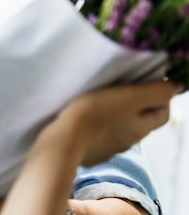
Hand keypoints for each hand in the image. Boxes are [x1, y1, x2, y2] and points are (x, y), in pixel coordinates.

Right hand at [56, 79, 178, 166]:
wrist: (63, 142)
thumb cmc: (95, 114)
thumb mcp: (129, 97)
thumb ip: (155, 91)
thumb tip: (176, 86)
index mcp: (140, 128)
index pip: (163, 114)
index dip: (161, 98)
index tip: (147, 83)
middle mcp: (128, 142)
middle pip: (140, 122)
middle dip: (135, 107)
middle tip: (120, 89)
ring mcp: (108, 150)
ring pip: (119, 130)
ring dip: (114, 118)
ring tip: (99, 102)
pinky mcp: (89, 153)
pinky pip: (98, 139)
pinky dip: (96, 129)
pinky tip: (84, 121)